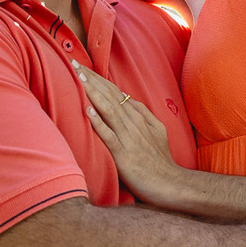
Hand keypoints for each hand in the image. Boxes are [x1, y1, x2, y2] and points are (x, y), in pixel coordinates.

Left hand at [74, 62, 186, 207]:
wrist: (171, 183)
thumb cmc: (161, 160)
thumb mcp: (158, 130)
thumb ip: (144, 114)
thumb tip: (130, 100)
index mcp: (139, 116)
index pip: (115, 92)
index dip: (99, 79)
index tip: (83, 66)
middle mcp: (133, 122)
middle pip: (109, 95)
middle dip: (91, 79)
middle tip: (74, 63)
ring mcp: (128, 137)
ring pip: (108, 109)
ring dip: (92, 92)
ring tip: (79, 77)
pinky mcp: (123, 154)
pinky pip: (108, 135)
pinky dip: (98, 122)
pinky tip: (88, 110)